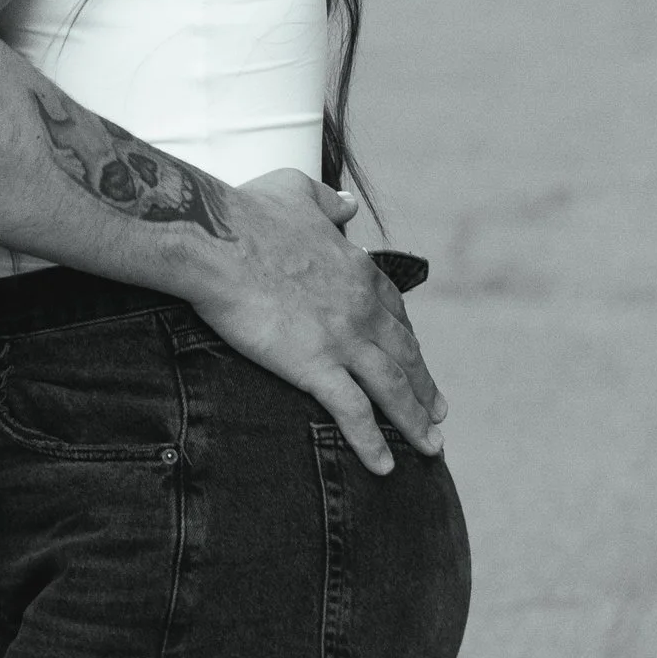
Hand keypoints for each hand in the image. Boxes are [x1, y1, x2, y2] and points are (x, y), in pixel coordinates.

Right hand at [198, 173, 444, 473]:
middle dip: (424, 386)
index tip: (416, 359)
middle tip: (438, 413)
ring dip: (415, 421)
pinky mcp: (316, 366)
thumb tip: (347, 203)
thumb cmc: (248, 213)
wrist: (217, 240)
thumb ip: (328, 202)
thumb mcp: (298, 191)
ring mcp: (343, 339)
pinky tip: (386, 466)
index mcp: (359, 271)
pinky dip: (373, 442)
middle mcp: (362, 308)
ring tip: (430, 446)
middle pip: (404, 355)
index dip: (407, 340)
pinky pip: (354, 413)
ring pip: (392, 388)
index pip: (395, 313)